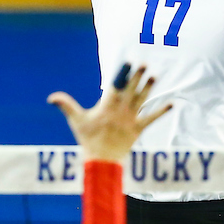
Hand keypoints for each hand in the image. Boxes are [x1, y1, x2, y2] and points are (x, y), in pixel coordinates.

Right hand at [48, 64, 171, 162]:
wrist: (101, 161)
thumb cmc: (88, 139)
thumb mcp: (77, 121)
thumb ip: (66, 106)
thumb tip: (51, 97)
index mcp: (107, 107)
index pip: (115, 86)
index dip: (122, 73)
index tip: (128, 61)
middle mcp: (121, 111)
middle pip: (131, 90)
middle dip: (137, 76)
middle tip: (145, 63)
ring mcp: (130, 120)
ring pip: (141, 100)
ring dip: (148, 88)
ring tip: (155, 75)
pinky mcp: (138, 129)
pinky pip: (152, 119)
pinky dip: (162, 112)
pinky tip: (172, 104)